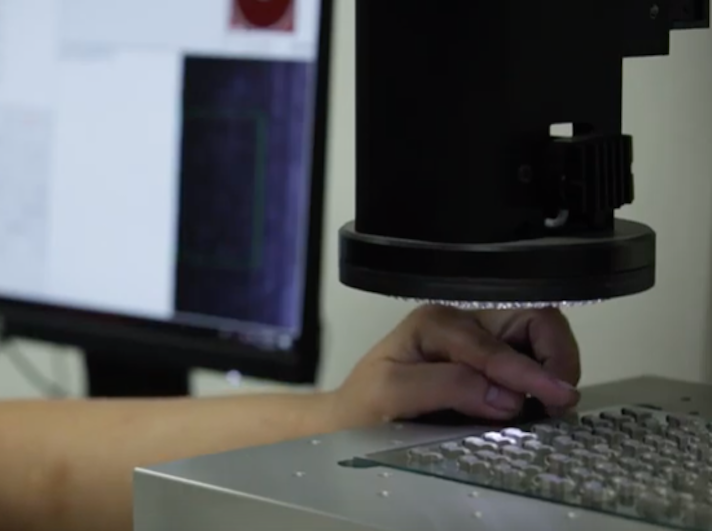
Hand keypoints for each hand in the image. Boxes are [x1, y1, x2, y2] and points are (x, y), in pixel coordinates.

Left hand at [334, 305, 579, 427]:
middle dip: (556, 355)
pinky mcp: (487, 358)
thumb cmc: (365, 405)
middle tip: (561, 398)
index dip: (529, 372)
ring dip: (554, 364)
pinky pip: (531, 355)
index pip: (496, 342)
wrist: (352, 418)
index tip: (558, 398)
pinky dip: (544, 375)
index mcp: (437, 323)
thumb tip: (508, 397)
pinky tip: (540, 400)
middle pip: (532, 319)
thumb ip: (447, 387)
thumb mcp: (392, 394)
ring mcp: (478, 338)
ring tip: (553, 402)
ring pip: (539, 334)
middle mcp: (463, 321)